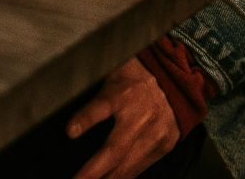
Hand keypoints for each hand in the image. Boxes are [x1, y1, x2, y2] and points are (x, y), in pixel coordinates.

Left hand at [67, 57, 179, 178]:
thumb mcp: (108, 75)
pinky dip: (127, 175)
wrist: (174, 81)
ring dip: (110, 178)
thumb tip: (69, 119)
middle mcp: (141, 116)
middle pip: (115, 149)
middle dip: (94, 170)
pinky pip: (143, 166)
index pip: (100, 107)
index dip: (84, 120)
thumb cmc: (134, 77)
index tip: (70, 132)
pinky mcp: (165, 144)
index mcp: (123, 94)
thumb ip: (92, 96)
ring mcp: (156, 133)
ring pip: (129, 163)